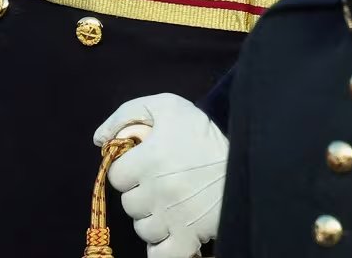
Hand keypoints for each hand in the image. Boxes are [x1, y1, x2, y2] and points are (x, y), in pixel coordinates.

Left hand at [93, 95, 227, 257]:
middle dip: (143, 193)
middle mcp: (156, 190)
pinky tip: (172, 234)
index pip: (116, 175)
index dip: (130, 169)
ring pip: (143, 228)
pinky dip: (162, 248)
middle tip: (167, 181)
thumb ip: (128, 114)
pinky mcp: (187, 238)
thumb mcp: (169, 107)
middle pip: (129, 203)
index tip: (148, 164)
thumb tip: (99, 139)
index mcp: (149, 158)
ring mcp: (170, 218)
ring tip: (176, 203)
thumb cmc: (206, 135)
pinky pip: (160, 255)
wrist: (252, 161)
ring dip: (155, 219)